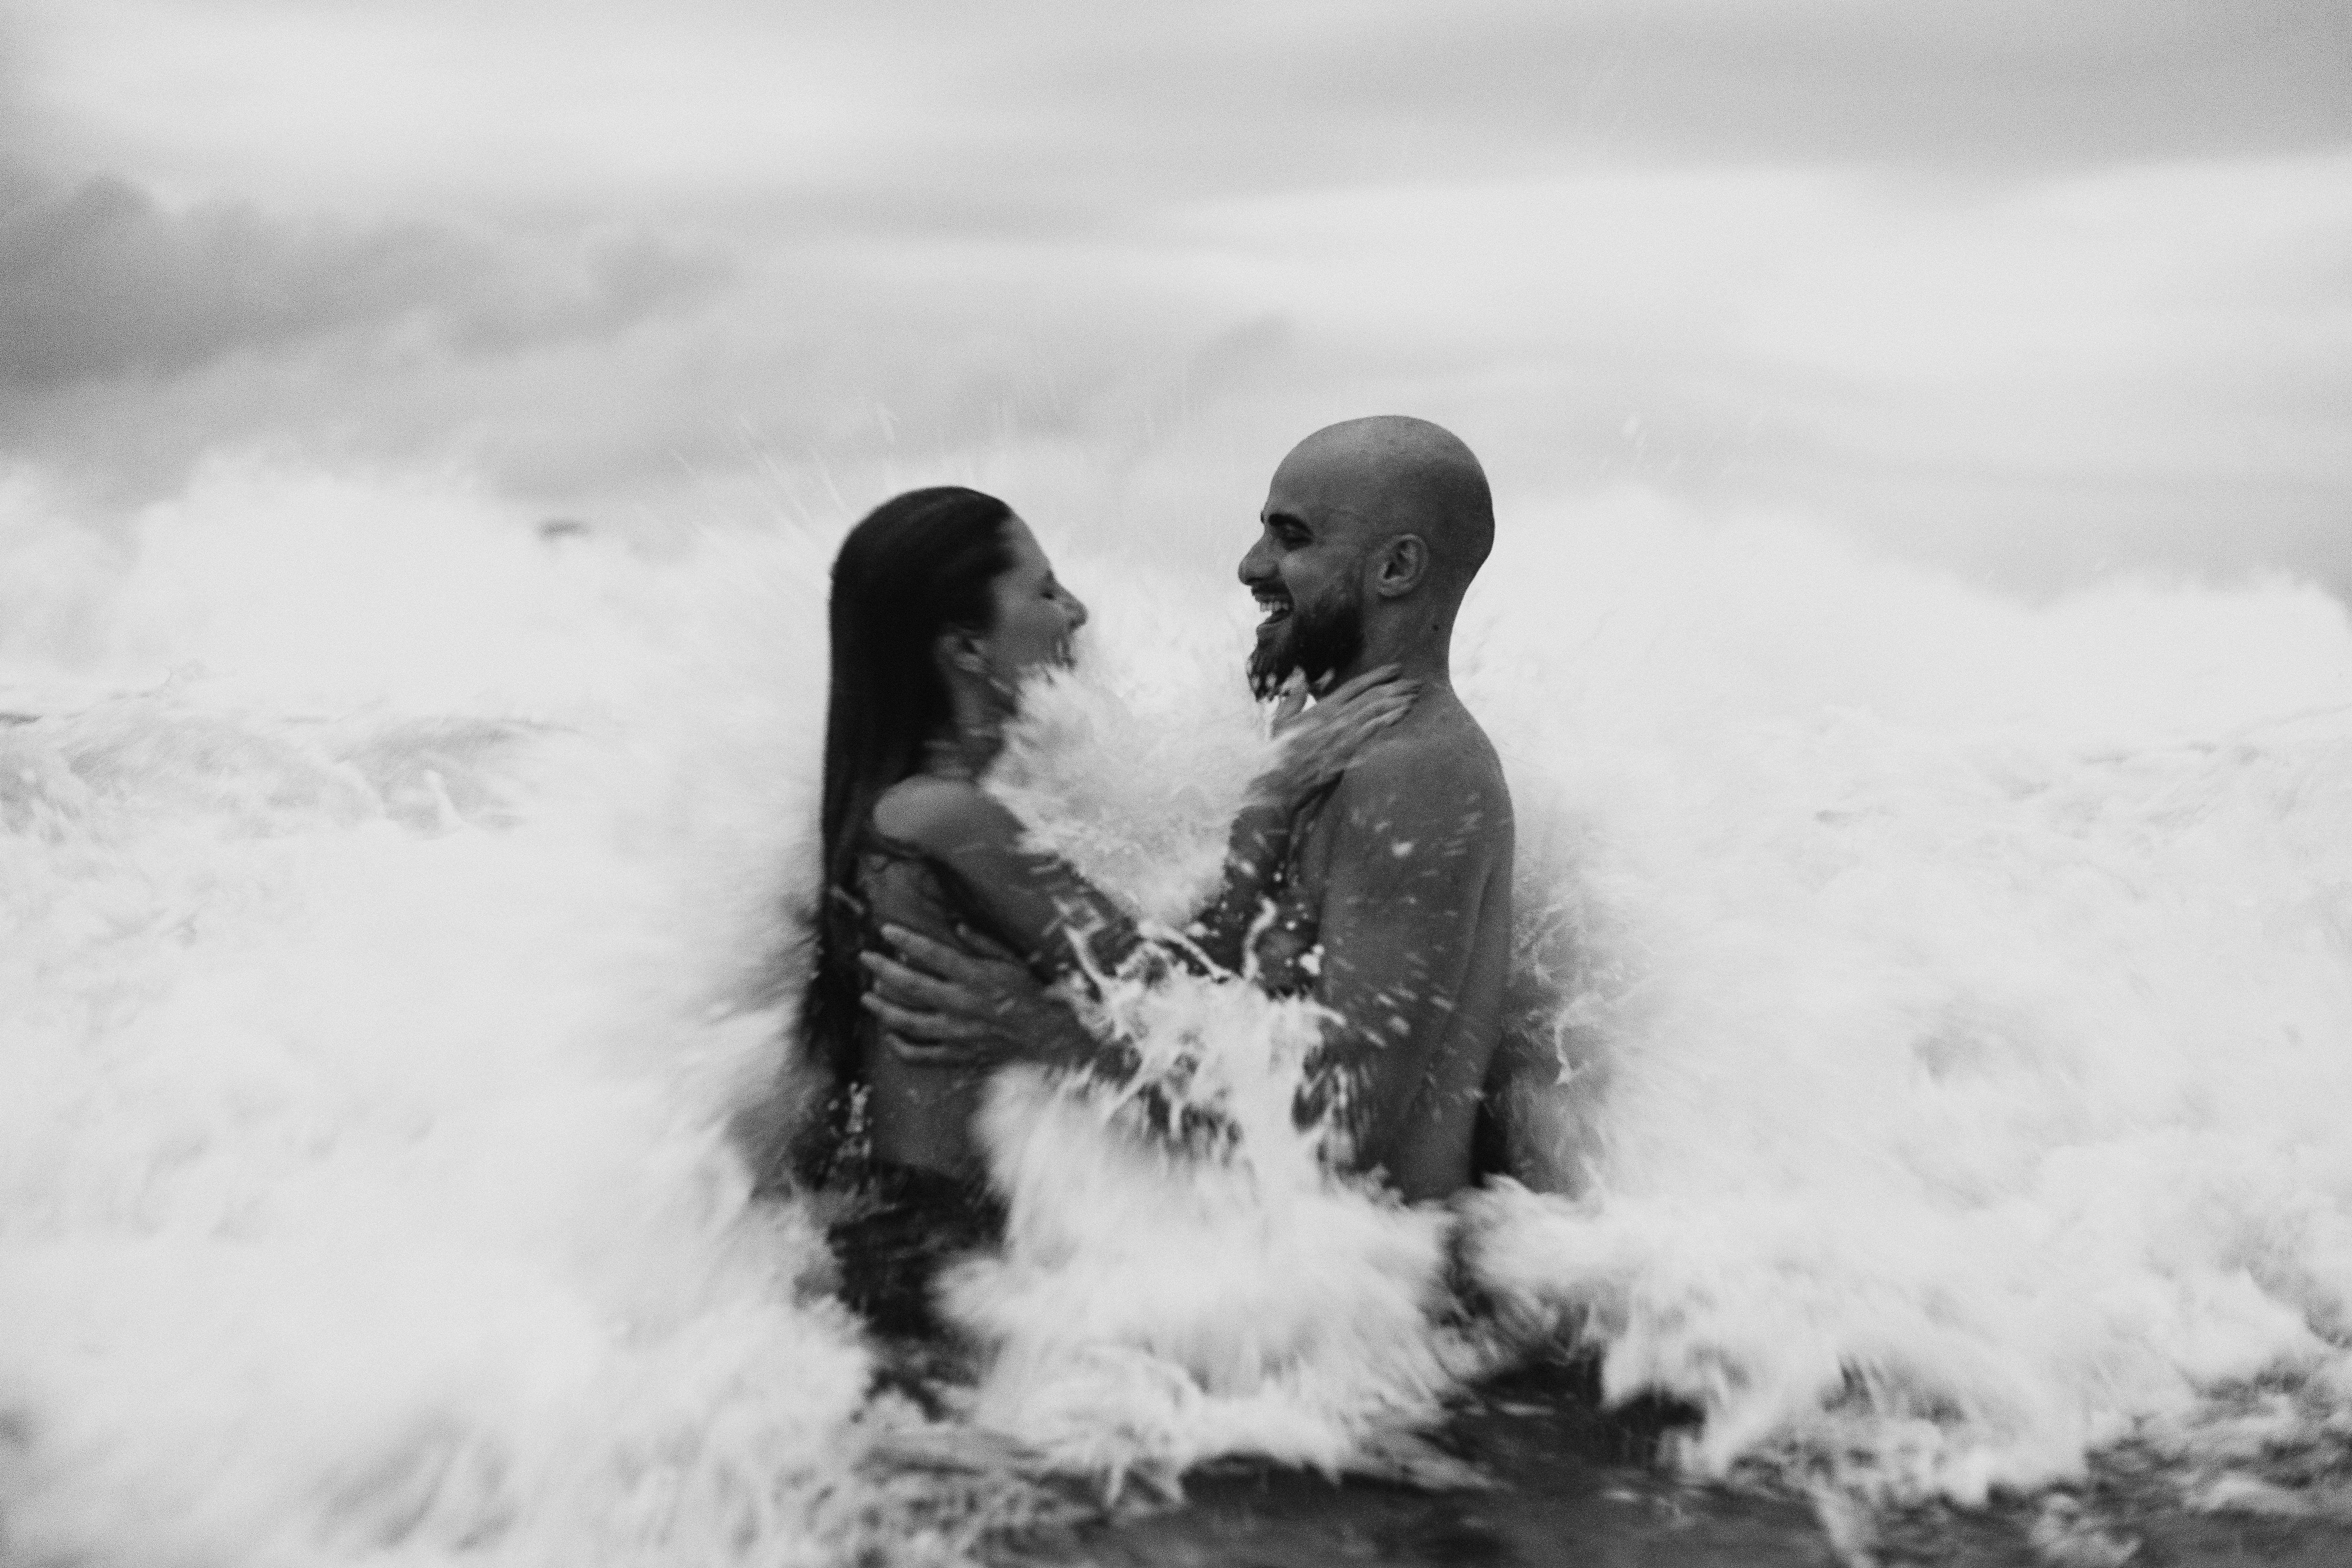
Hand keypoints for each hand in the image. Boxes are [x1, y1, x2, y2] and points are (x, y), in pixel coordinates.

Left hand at [859, 924, 1080, 1069]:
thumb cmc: (1033, 997)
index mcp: (976, 977)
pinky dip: (900, 1046)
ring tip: (867, 997)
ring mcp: (956, 1033)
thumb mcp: (1015, 962)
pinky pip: (920, 1055)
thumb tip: (957, 925)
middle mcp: (962, 1004)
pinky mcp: (957, 1056)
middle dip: (883, 969)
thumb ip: (985, 943)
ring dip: (882, 1008)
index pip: (932, 954)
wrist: (1050, 1041)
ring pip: (907, 1021)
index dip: (905, 940)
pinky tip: (890, 1035)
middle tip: (865, 958)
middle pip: (910, 985)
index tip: (886, 931)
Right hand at [1257, 664, 1414, 803]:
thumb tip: (1300, 676)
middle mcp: (1336, 717)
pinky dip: (1390, 721)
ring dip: (1398, 702)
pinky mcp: (1349, 751)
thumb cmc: (1279, 754)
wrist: (1280, 782)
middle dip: (1397, 687)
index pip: (1355, 685)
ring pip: (1377, 711)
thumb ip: (1293, 697)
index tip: (1396, 669)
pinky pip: (1374, 732)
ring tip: (1415, 697)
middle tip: (1416, 683)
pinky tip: (1404, 716)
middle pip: (1373, 696)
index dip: (1378, 675)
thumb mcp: (1281, 721)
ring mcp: (1343, 734)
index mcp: (1322, 707)